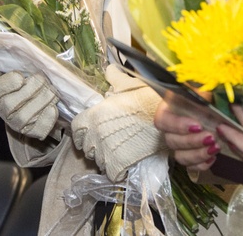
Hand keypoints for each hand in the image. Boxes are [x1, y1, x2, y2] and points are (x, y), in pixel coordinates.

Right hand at [0, 71, 58, 139]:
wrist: (31, 105)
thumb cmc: (23, 83)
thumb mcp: (12, 70)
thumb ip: (5, 62)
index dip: (8, 83)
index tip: (21, 76)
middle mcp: (2, 111)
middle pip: (12, 103)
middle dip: (32, 89)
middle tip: (44, 79)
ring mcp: (15, 124)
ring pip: (26, 116)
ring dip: (42, 101)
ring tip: (52, 90)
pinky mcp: (30, 132)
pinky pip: (37, 130)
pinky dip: (47, 119)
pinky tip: (53, 108)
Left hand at [72, 65, 164, 180]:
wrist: (166, 116)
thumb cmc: (146, 98)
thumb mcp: (129, 84)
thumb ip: (115, 78)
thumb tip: (109, 69)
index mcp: (93, 115)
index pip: (76, 129)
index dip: (83, 132)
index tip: (91, 133)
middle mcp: (95, 134)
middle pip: (86, 147)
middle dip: (95, 146)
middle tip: (108, 143)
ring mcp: (105, 151)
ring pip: (98, 161)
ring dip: (106, 159)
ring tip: (119, 153)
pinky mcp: (118, 165)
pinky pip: (111, 173)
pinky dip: (117, 171)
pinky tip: (126, 164)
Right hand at [153, 91, 219, 171]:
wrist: (223, 110)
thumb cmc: (210, 96)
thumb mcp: (204, 89)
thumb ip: (201, 92)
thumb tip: (204, 95)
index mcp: (169, 109)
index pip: (162, 121)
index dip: (177, 125)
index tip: (197, 125)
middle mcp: (171, 129)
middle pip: (171, 141)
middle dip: (192, 141)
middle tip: (211, 137)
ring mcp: (180, 145)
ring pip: (180, 157)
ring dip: (198, 154)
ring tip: (216, 147)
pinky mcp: (191, 156)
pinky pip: (191, 168)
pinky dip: (202, 165)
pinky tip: (214, 156)